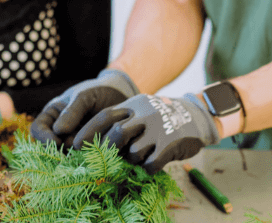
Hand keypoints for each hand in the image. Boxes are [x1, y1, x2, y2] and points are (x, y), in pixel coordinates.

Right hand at [30, 69, 138, 147]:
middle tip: (79, 146)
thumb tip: (58, 131)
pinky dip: (92, 157)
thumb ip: (72, 110)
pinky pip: (86, 160)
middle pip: (52, 147)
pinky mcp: (91, 152)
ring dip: (79, 154)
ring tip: (94, 146)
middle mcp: (61, 131)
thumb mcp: (84, 95)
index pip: (38, 129)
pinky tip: (102, 152)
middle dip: (64, 149)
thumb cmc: (99, 91)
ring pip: (68, 156)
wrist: (122, 95)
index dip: (43, 138)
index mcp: (53, 115)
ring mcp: (75, 142)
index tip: (57, 142)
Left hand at [73, 93, 220, 173]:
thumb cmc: (160, 117)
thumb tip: (97, 140)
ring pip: (133, 152)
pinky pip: (151, 163)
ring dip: (132, 158)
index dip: (88, 131)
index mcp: (133, 105)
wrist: (195, 115)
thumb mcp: (140, 108)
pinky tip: (152, 163)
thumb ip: (122, 119)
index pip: (105, 117)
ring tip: (139, 156)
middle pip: (117, 134)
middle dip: (107, 149)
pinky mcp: (170, 145)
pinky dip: (147, 167)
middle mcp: (144, 115)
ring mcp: (158, 130)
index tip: (76, 145)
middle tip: (103, 159)